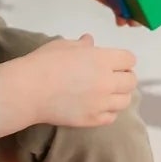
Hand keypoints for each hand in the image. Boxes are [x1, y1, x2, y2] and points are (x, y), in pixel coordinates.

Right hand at [0, 35, 136, 136]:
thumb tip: (90, 42)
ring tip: (106, 94)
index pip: (129, 59)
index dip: (123, 60)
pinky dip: (109, 111)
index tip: (115, 63)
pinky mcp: (92, 120)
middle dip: (124, 77)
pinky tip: (98, 106)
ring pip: (125, 101)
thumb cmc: (43, 63)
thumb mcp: (63, 46)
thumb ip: (82, 45)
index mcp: (102, 59)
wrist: (28, 91)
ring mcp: (101, 103)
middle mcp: (107, 81)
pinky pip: (112, 117)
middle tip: (112, 78)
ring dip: (119, 95)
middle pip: (131, 81)